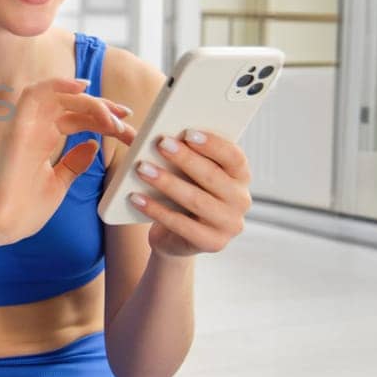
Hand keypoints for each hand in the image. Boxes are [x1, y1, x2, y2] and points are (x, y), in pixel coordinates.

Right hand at [0, 78, 135, 248]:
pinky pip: (33, 95)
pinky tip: (81, 87)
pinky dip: (56, 84)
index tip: (128, 128)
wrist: (0, 226)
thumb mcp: (59, 184)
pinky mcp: (18, 129)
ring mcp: (26, 127)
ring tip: (110, 114)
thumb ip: (74, 164)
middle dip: (104, 108)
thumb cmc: (23, 209)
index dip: (104, 119)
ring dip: (87, 99)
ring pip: (58, 95)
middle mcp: (36, 130)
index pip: (78, 119)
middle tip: (126, 116)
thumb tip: (91, 146)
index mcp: (44, 141)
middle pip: (73, 105)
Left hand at [126, 130, 251, 256]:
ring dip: (166, 182)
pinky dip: (155, 209)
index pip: (234, 157)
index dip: (212, 144)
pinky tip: (135, 197)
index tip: (187, 132)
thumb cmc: (181, 194)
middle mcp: (241, 200)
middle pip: (213, 176)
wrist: (176, 237)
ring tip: (142, 169)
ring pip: (196, 200)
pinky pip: (180, 224)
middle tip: (160, 144)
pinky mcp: (213, 243)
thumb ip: (184, 155)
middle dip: (185, 159)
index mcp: (241, 177)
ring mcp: (229, 225)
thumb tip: (161, 136)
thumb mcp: (187, 173)